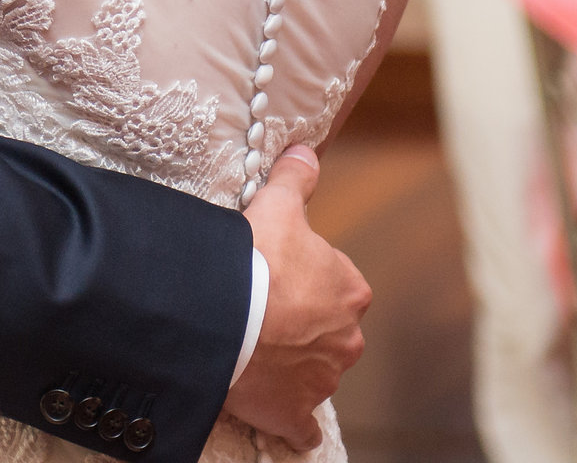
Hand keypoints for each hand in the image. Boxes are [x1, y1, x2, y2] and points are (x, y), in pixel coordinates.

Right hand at [226, 146, 366, 444]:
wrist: (226, 318)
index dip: (307, 280)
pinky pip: (301, 426)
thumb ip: (296, 179)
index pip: (338, 285)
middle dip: (304, 326)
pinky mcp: (296, 412)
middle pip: (329, 331)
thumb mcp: (277, 208)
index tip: (279, 276)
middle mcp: (347, 339)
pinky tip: (277, 414)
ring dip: (292, 366)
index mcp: (350, 291)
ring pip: (315, 372)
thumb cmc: (256, 261)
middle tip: (263, 315)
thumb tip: (306, 150)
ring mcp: (323, 380)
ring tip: (255, 352)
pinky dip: (292, 423)